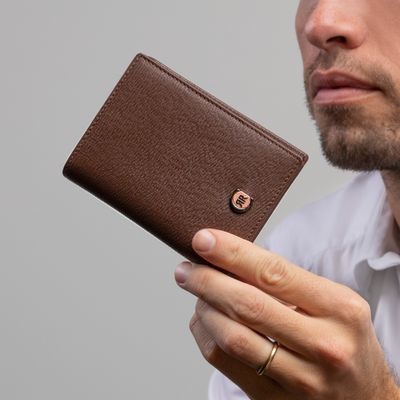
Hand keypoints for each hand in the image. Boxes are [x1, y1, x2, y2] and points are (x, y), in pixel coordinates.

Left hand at [174, 228, 399, 399]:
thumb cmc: (343, 341)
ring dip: (203, 308)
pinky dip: (205, 335)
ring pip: (231, 337)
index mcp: (338, 309)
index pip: (274, 273)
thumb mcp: (333, 303)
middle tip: (187, 268)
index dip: (232, 253)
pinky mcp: (274, 399)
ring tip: (196, 291)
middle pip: (247, 305)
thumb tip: (231, 258)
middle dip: (207, 281)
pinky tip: (205, 319)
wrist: (365, 399)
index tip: (204, 240)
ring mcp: (299, 378)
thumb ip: (288, 282)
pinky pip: (225, 363)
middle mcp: (322, 344)